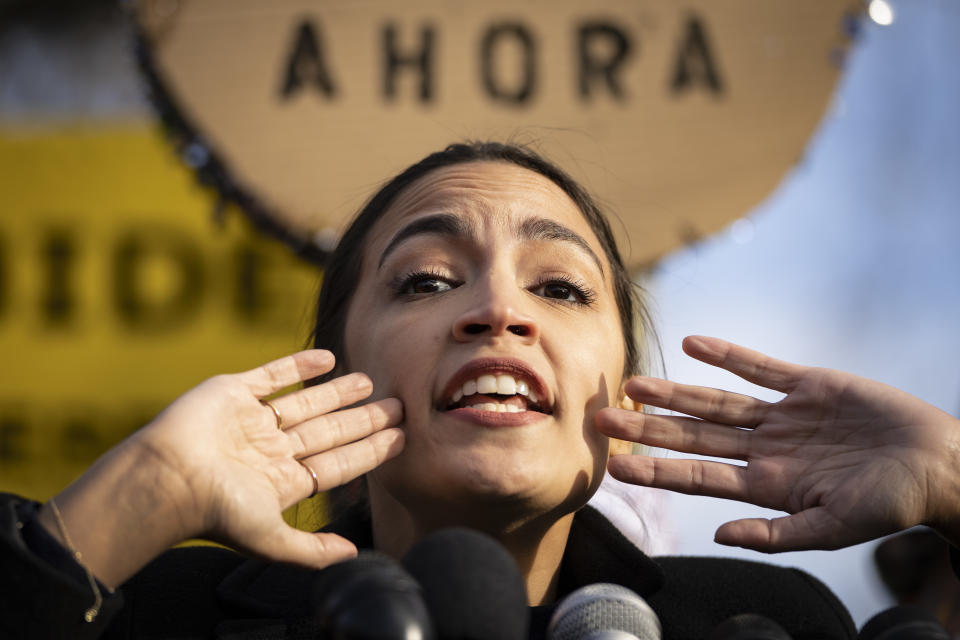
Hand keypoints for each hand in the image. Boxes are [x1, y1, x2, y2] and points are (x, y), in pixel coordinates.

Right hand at [43, 350, 403, 586]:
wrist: (167, 476)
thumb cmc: (216, 510)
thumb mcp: (269, 539)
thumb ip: (311, 550)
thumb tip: (353, 556)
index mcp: (283, 481)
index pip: (339, 463)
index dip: (370, 451)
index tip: (401, 438)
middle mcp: (272, 450)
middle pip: (329, 431)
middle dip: (364, 420)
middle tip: (398, 405)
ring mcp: (253, 421)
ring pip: (307, 402)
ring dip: (338, 392)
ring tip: (369, 381)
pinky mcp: (232, 393)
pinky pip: (272, 375)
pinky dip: (299, 365)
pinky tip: (327, 359)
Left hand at [595, 336, 959, 552]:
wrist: (937, 466)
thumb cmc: (889, 505)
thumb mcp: (832, 529)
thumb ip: (775, 534)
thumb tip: (718, 536)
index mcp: (766, 484)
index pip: (698, 476)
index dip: (657, 470)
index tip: (615, 465)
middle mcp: (765, 448)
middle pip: (695, 435)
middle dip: (649, 427)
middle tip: (603, 418)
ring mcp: (783, 415)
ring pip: (717, 400)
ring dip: (676, 390)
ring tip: (634, 382)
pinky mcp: (807, 385)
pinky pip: (760, 367)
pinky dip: (728, 355)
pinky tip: (694, 344)